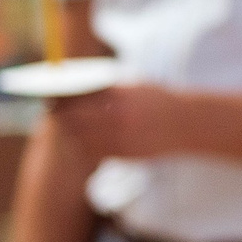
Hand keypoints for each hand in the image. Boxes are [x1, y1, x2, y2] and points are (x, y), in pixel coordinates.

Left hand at [46, 84, 195, 159]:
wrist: (188, 124)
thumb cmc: (159, 101)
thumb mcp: (135, 86)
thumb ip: (109, 89)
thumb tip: (79, 87)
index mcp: (120, 97)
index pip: (80, 99)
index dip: (62, 102)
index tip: (53, 101)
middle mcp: (120, 117)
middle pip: (77, 121)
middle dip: (64, 119)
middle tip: (57, 117)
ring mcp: (124, 138)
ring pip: (84, 141)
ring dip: (74, 136)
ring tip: (72, 131)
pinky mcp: (128, 155)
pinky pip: (98, 154)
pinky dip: (89, 148)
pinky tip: (88, 143)